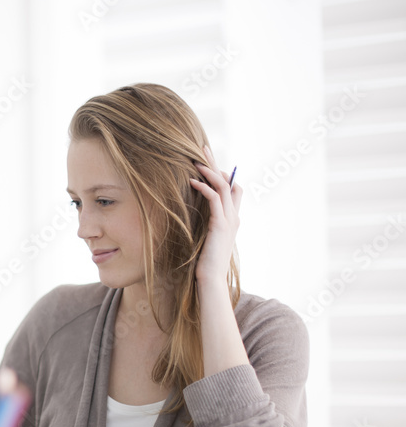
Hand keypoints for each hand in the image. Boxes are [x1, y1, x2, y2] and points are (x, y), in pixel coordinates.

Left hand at [189, 145, 241, 284]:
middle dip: (216, 164)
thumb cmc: (205, 262)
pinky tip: (192, 182)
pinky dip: (204, 187)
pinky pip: (215, 199)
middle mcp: (233, 216)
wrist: (211, 279)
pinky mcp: (220, 225)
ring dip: (209, 171)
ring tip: (196, 161)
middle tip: (203, 148)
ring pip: (223, 186)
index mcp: (231, 219)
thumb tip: (192, 216)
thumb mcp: (205, 239)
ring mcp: (229, 220)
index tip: (206, 164)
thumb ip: (204, 226)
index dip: (223, 174)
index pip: (233, 189)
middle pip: (229, 181)